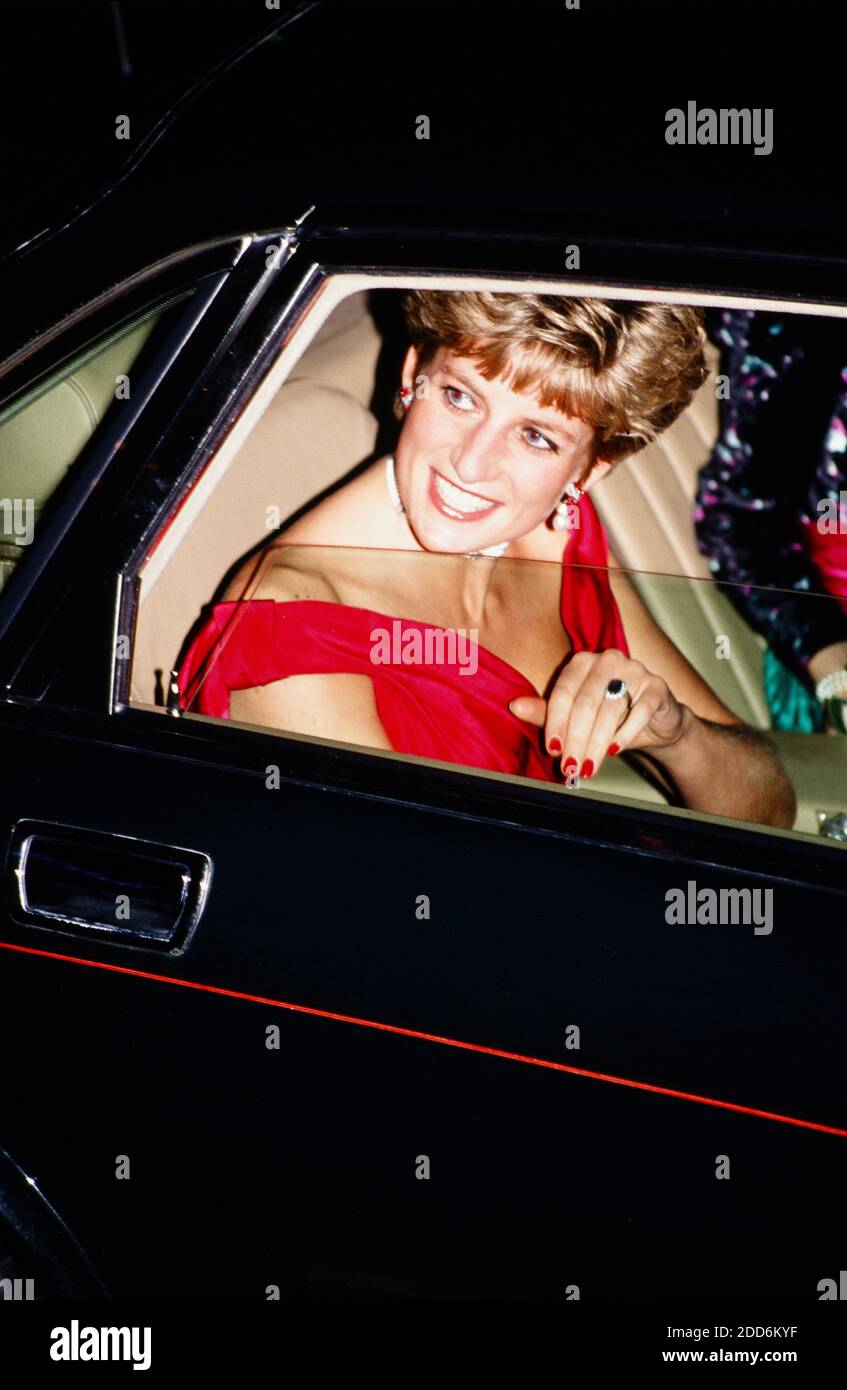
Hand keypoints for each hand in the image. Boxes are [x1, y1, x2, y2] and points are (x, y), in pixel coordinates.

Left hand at [509, 648, 688, 779]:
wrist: (654, 722)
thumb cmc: (608, 718)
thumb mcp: (575, 717)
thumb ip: (546, 712)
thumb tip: (515, 707)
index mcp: (582, 662)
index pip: (563, 692)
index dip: (555, 723)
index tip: (552, 750)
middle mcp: (607, 660)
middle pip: (586, 702)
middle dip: (576, 739)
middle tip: (570, 767)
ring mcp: (635, 670)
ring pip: (611, 709)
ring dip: (597, 743)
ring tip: (589, 767)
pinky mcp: (657, 686)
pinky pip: (640, 711)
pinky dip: (625, 734)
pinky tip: (614, 751)